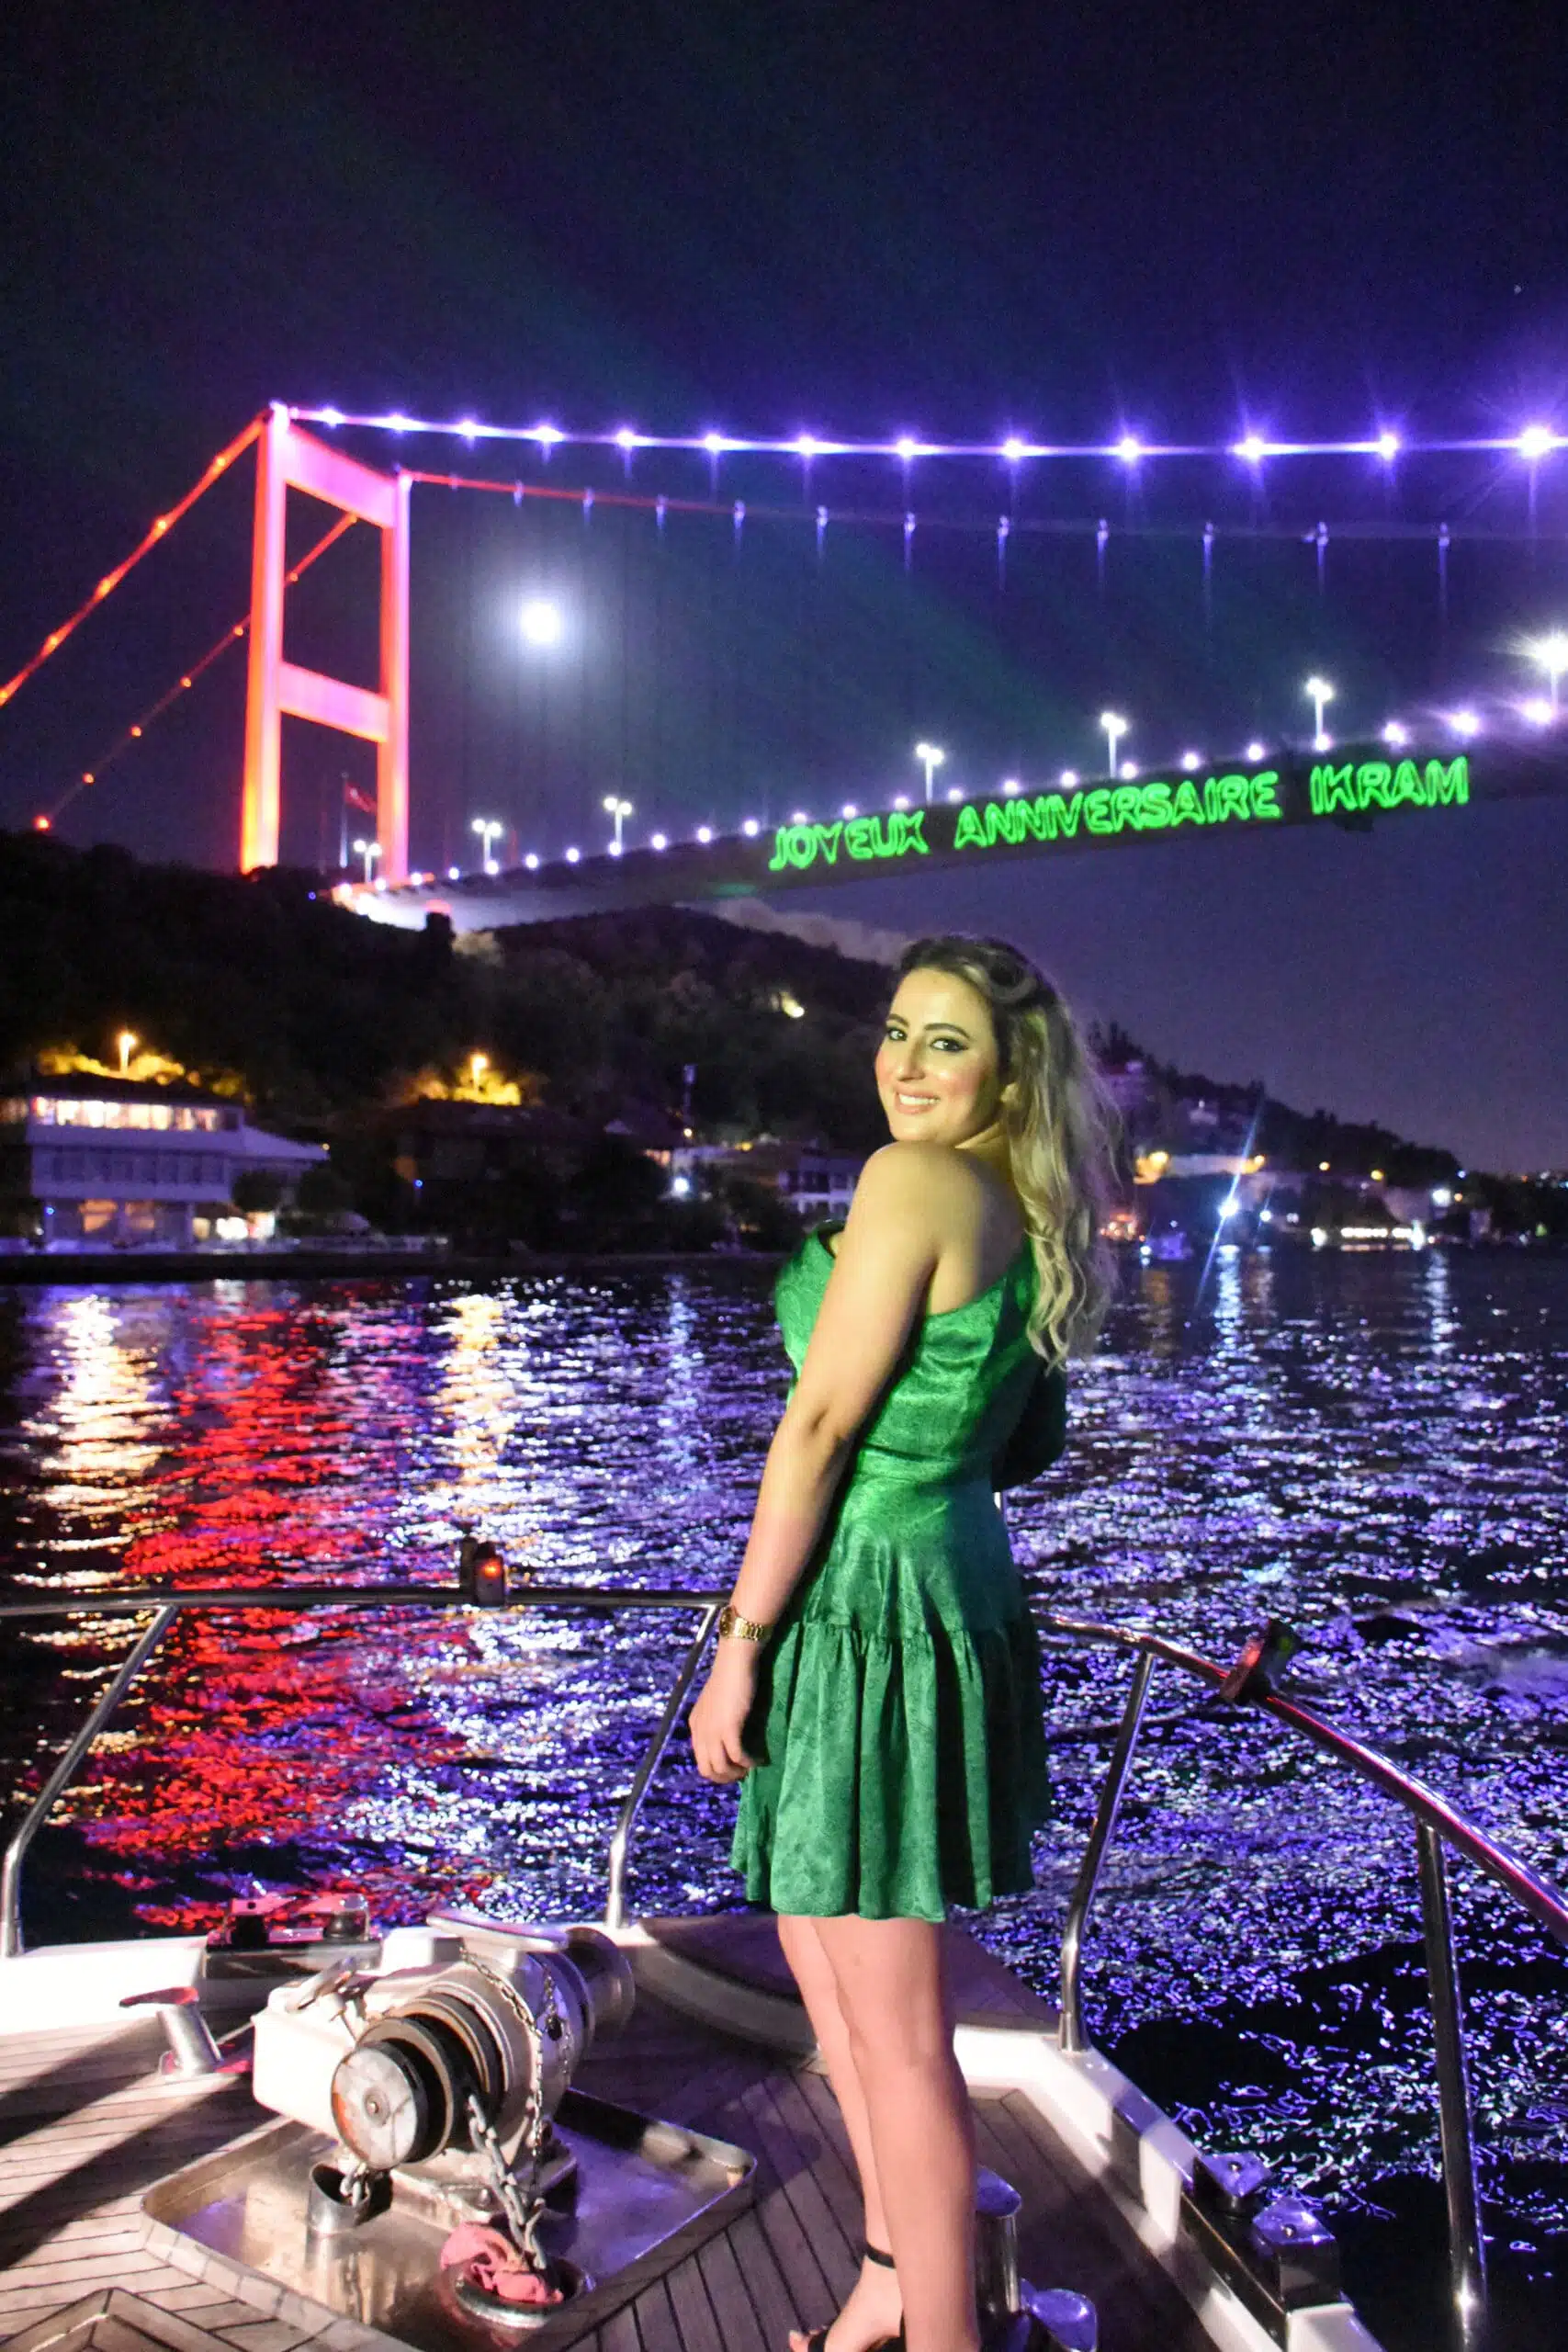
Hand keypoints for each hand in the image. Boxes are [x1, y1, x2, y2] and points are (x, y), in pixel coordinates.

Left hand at [689, 1642, 760, 1782]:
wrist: (735, 1661)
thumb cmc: (731, 1678)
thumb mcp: (718, 1704)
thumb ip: (717, 1721)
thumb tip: (729, 1741)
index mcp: (695, 1725)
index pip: (701, 1760)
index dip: (718, 1770)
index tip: (735, 1768)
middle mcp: (700, 1731)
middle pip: (707, 1770)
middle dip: (725, 1777)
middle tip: (743, 1773)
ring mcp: (712, 1730)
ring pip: (720, 1767)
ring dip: (737, 1773)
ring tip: (751, 1767)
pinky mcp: (728, 1727)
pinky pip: (737, 1756)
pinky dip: (748, 1762)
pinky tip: (759, 1760)